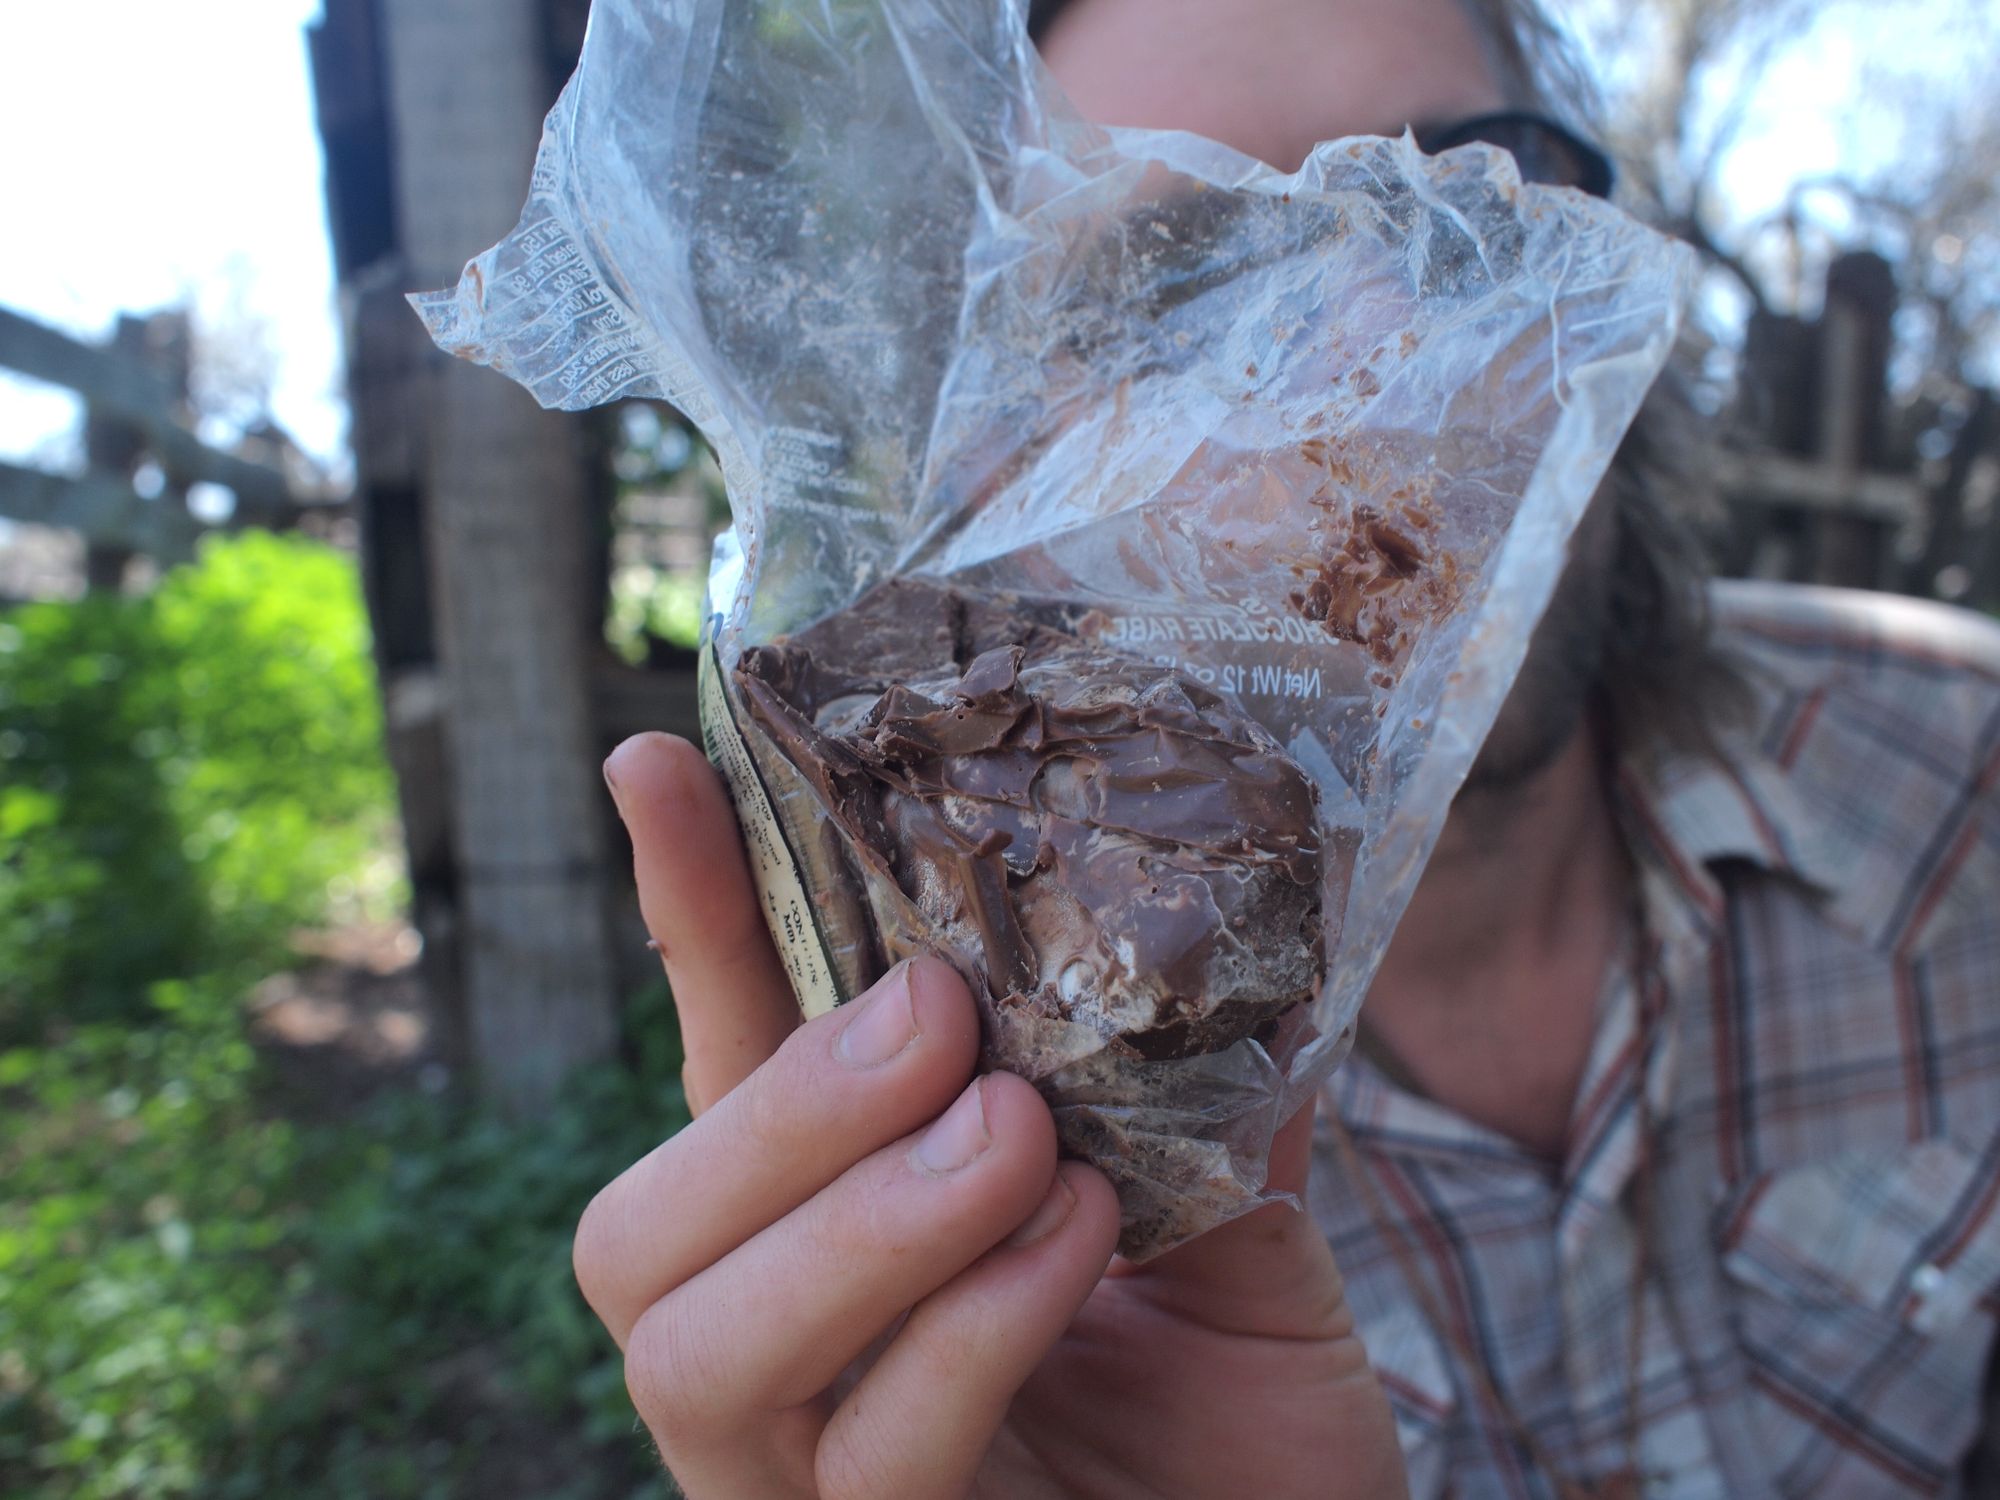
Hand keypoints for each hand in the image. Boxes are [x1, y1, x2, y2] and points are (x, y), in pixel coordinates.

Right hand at [576, 733, 1408, 1498]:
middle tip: (932, 1017)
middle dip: (778, 1104)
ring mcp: (811, 1488)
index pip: (726, 1061)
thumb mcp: (1239, 1244)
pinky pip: (868, 1457)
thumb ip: (1196, 1116)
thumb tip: (1206, 933)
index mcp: (848, 1241)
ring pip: (699, 1348)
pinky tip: (1078, 1244)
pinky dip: (972, 1326)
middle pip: (639, 1231)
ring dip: (859, 1215)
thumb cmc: (1254, 1443)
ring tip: (1010, 1134)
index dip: (686, 915)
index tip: (656, 757)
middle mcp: (791, 1362)